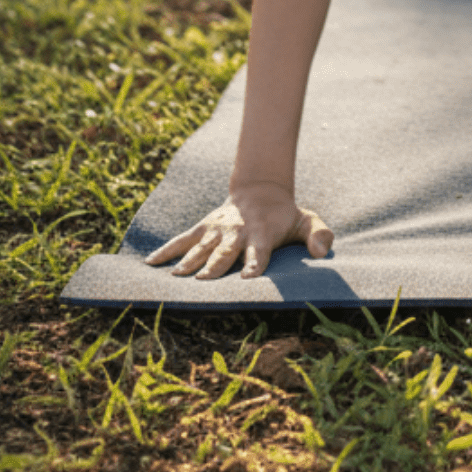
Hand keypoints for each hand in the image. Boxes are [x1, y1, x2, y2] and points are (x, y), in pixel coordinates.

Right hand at [145, 182, 332, 279]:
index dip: (255, 263)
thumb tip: (322, 252)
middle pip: (225, 252)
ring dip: (190, 261)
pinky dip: (166, 250)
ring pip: (201, 247)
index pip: (259, 251)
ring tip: (176, 276)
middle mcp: (237, 232)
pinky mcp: (202, 228)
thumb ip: (318, 234)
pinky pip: (182, 240)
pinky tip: (150, 263)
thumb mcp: (307, 220)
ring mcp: (217, 230)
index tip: (249, 277)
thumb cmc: (284, 215)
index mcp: (262, 233)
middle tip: (203, 281)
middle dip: (215, 266)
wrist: (260, 190)